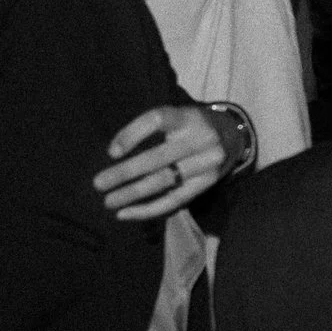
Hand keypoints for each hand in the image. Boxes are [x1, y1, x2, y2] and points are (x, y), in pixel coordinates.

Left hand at [94, 105, 231, 222]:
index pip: (158, 119)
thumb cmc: (190, 127)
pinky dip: (148, 209)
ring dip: (132, 194)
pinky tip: (126, 213)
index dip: (133, 134)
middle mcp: (202, 139)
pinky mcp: (207, 183)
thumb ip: (149, 128)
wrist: (232, 137)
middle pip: (159, 158)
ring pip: (164, 181)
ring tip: (109, 202)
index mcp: (188, 117)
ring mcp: (207, 164)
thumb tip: (113, 153)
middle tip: (98, 184)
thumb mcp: (176, 117)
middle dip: (125, 173)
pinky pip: (175, 200)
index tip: (111, 152)